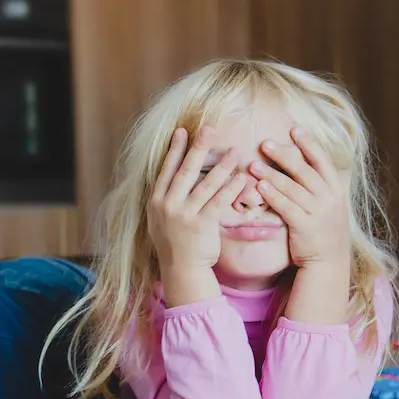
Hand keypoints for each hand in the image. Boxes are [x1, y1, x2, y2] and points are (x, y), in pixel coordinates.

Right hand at [148, 126, 246, 273]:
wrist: (181, 270)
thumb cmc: (174, 243)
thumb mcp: (160, 219)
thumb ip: (166, 197)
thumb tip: (173, 175)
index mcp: (156, 201)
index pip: (166, 169)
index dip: (175, 149)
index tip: (182, 130)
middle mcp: (168, 205)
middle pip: (185, 171)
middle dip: (198, 148)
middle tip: (209, 129)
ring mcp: (185, 215)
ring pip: (206, 184)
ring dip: (221, 165)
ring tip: (234, 150)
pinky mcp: (202, 225)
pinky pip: (219, 201)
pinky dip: (231, 188)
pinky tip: (242, 177)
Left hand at [248, 128, 349, 269]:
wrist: (329, 261)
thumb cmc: (323, 228)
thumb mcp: (328, 203)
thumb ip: (317, 184)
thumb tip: (299, 160)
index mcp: (336, 188)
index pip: (322, 159)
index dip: (308, 143)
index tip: (294, 128)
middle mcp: (329, 197)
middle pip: (304, 170)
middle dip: (284, 155)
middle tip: (265, 143)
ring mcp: (318, 212)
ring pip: (292, 187)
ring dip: (272, 174)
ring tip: (253, 164)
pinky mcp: (305, 226)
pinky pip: (287, 207)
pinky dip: (273, 196)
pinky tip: (260, 187)